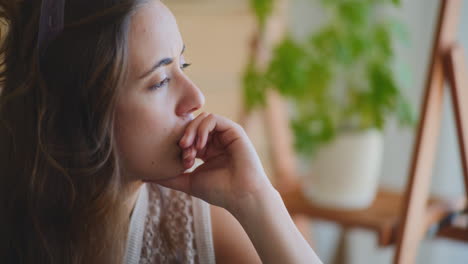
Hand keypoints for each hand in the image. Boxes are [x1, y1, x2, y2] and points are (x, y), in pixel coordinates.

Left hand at [152, 113, 273, 209]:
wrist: (241, 196)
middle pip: (194, 124)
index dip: (181, 144)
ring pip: (202, 118)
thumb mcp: (189, 182)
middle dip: (185, 135)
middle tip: (182, 149)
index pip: (188, 136)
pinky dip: (203, 128)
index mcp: (207, 151)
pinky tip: (201, 143)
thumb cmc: (219, 192)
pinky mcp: (234, 130)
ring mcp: (225, 135)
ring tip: (189, 146)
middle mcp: (216, 140)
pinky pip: (213, 118)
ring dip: (192, 130)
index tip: (182, 161)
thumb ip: (169, 178)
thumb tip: (144, 176)